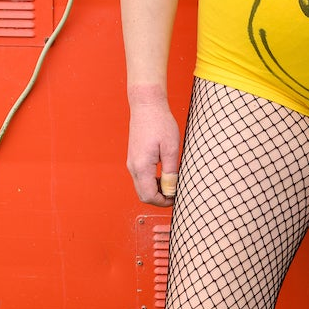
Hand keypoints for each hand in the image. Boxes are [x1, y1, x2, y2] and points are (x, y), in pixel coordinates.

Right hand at [125, 85, 180, 205]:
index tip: (176, 197)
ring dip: (156, 190)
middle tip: (175, 192)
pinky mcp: (134, 159)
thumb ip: (170, 172)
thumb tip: (171, 190)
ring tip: (172, 182)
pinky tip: (164, 175)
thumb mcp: (171, 148)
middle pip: (143, 195)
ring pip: (141, 187)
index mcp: (141, 166)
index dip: (163, 202)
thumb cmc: (160, 123)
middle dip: (159, 199)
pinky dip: (151, 182)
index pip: (149, 196)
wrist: (146, 106)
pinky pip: (141, 178)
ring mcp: (132, 163)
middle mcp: (133, 167)